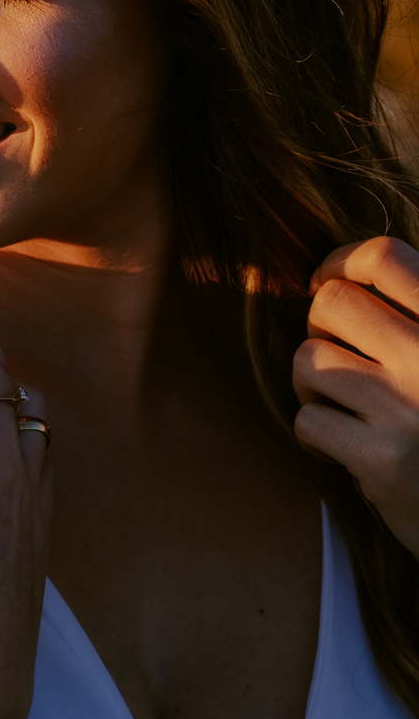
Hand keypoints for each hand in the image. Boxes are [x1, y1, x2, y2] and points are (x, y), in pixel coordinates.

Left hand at [293, 236, 418, 555]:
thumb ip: (414, 320)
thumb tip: (339, 276)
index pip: (385, 257)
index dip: (340, 263)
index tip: (326, 283)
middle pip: (333, 304)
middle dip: (319, 328)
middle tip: (337, 357)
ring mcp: (409, 408)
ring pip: (309, 360)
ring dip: (312, 384)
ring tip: (340, 406)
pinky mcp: (384, 460)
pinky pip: (310, 419)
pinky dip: (316, 434)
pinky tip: (344, 449)